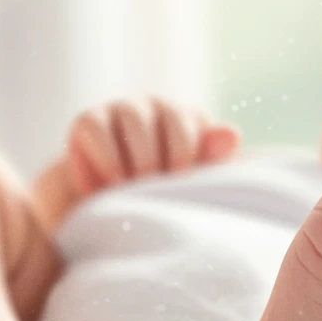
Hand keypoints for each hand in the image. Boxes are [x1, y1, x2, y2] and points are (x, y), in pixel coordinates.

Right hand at [65, 96, 239, 197]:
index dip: (188, 155)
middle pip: (170, 115)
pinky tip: (107, 185)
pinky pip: (98, 128)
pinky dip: (106, 159)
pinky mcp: (89, 119)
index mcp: (189, 120)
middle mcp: (158, 107)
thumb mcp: (188, 183)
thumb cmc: (156, 200)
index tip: (178, 183)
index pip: (196, 121)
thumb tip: (232, 134)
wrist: (105, 213)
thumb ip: (211, 158)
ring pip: (135, 117)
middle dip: (164, 158)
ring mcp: (123, 109)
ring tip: (132, 189)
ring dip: (137, 159)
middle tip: (153, 188)